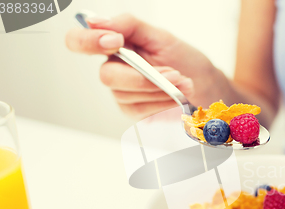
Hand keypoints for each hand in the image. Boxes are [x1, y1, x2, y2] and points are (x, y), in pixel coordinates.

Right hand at [65, 14, 218, 117]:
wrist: (204, 84)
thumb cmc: (183, 59)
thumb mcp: (160, 36)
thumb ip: (128, 25)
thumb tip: (96, 21)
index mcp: (114, 45)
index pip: (80, 41)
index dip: (88, 41)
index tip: (116, 41)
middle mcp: (113, 69)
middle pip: (107, 76)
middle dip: (143, 77)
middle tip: (174, 73)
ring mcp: (122, 92)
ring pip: (126, 94)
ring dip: (159, 89)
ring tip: (183, 82)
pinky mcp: (134, 111)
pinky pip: (140, 109)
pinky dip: (161, 102)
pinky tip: (177, 96)